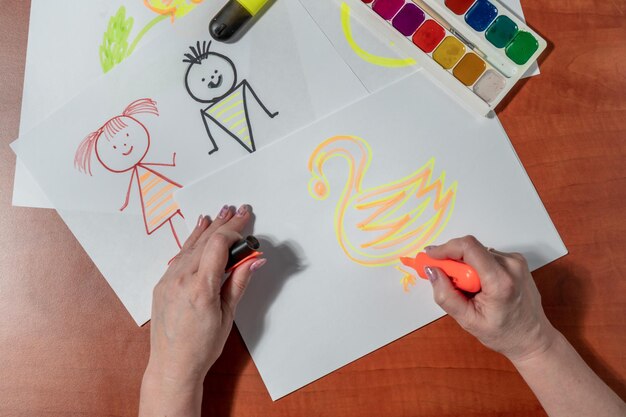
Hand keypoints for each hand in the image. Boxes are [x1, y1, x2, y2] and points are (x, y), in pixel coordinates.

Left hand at [145, 204, 265, 386]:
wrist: (172, 365)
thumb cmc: (201, 346)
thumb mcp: (227, 315)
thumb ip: (239, 282)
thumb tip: (254, 260)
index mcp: (201, 288)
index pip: (218, 245)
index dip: (234, 230)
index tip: (246, 221)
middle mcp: (181, 280)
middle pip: (206, 241)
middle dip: (225, 223)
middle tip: (239, 210)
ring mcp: (168, 280)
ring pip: (190, 245)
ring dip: (208, 228)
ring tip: (220, 213)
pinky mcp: (162, 284)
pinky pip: (179, 256)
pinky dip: (192, 241)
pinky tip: (199, 230)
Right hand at [424, 236, 557, 361]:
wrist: (533, 338)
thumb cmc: (504, 333)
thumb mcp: (468, 321)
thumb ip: (445, 295)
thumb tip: (432, 270)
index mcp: (500, 281)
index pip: (468, 247)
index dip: (445, 248)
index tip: (430, 256)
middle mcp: (511, 265)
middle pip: (470, 249)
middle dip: (453, 262)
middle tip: (446, 280)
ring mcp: (515, 261)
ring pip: (477, 252)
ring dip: (465, 266)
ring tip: (469, 289)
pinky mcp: (515, 260)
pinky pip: (486, 256)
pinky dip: (476, 267)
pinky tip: (480, 286)